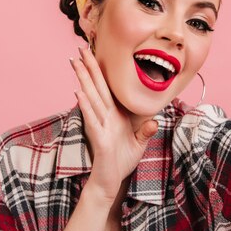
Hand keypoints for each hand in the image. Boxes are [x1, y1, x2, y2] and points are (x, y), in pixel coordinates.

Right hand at [69, 47, 158, 202]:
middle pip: (96, 87)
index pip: (107, 89)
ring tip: (76, 63)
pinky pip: (92, 120)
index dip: (101, 72)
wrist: (111, 182)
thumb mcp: (138, 144)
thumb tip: (154, 121)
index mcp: (113, 115)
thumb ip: (145, 131)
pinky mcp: (98, 138)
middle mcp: (104, 117)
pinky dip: (85, 107)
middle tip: (80, 49)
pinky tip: (79, 94)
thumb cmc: (121, 162)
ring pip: (90, 98)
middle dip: (88, 68)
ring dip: (83, 80)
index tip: (95, 54)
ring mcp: (100, 126)